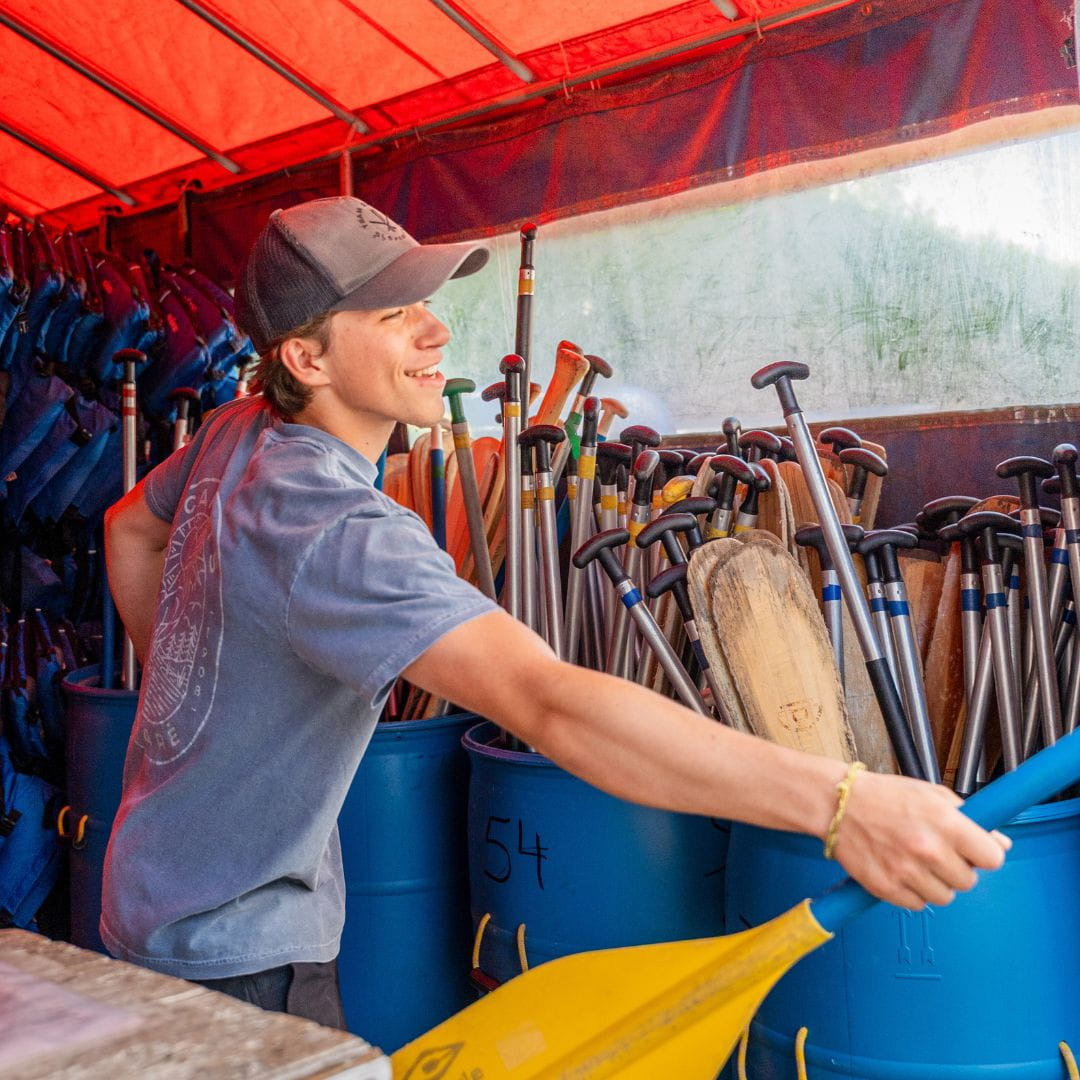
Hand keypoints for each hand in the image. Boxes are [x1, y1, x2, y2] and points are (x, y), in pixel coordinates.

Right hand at [831, 771, 1010, 909]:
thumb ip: (969, 819)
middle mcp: (929, 850)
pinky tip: (899, 870)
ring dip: (934, 883)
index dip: (983, 855)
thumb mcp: (932, 795)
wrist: (838, 804)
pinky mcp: (887, 888)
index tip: (973, 852)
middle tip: (937, 853)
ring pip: (944, 897)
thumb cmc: (884, 796)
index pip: (993, 859)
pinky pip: (917, 904)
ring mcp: (907, 872)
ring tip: (915, 861)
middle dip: (956, 869)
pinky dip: (911, 892)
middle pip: (968, 882)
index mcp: (946, 823)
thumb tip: (1000, 843)